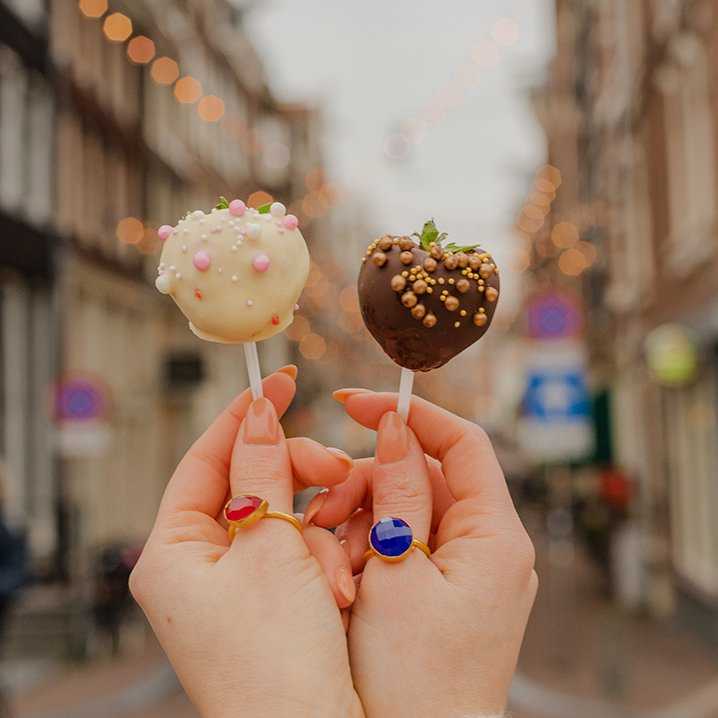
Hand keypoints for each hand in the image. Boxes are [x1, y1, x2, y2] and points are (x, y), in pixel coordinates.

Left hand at [130, 367, 363, 717]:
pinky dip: (323, 557)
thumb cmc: (275, 659)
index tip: (281, 383)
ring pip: (284, 517)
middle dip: (299, 474)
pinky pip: (298, 553)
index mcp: (174, 551)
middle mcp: (199, 566)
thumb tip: (258, 413)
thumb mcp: (271, 547)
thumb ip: (263, 472)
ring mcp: (236, 585)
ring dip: (320, 527)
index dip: (244, 416)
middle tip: (339, 469)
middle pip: (251, 484)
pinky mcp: (271, 601)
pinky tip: (341, 583)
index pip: (205, 458)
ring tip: (342, 557)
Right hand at [306, 389, 537, 717]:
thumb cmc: (413, 683)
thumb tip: (397, 427)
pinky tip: (342, 574)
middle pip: (423, 476)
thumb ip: (397, 491)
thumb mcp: (396, 572)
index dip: (409, 414)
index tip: (354, 403)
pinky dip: (367, 547)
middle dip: (368, 483)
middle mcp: (487, 548)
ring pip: (405, 508)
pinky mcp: (440, 591)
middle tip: (323, 509)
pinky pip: (401, 544)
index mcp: (495, 536)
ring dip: (360, 518)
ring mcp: (464, 571)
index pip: (462, 441)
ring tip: (331, 556)